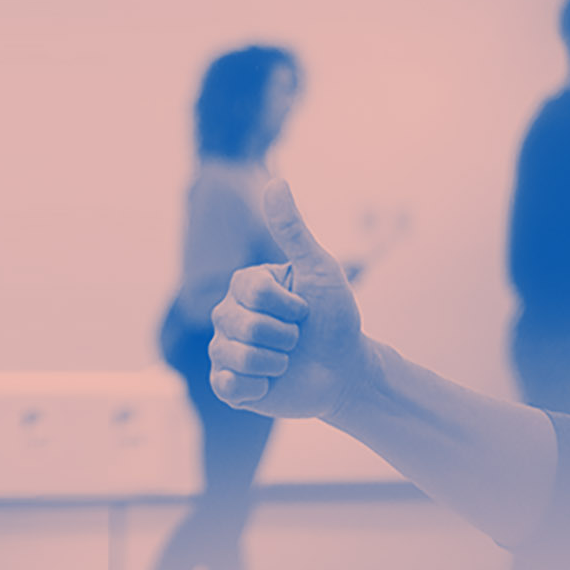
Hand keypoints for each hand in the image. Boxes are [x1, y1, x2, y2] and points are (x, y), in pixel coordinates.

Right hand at [209, 181, 378, 420]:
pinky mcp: (227, 384)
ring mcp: (224, 349)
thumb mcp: (319, 270)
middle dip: (284, 336)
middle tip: (297, 338)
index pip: (253, 291)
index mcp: (245, 286)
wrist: (344, 370)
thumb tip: (275, 182)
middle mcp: (227, 314)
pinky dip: (257, 388)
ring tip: (285, 362)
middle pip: (243, 324)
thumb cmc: (334, 317)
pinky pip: (228, 385)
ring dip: (275, 363)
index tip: (304, 309)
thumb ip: (292, 230)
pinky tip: (269, 384)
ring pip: (236, 356)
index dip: (289, 305)